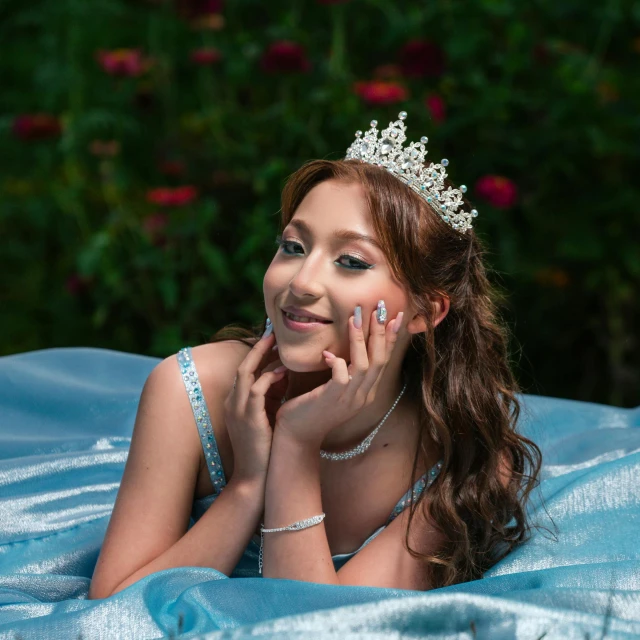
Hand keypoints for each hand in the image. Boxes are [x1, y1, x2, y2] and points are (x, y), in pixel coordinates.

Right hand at [223, 330, 287, 483]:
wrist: (254, 478)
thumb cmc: (264, 447)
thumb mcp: (266, 416)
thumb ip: (272, 396)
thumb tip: (285, 376)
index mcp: (236, 402)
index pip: (246, 370)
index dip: (258, 354)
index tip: (273, 340)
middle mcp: (233, 402)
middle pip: (243, 365)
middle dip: (258, 347)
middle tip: (274, 332)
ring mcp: (237, 410)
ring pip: (246, 373)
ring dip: (263, 357)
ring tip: (279, 344)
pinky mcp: (247, 418)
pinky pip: (256, 390)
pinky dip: (269, 378)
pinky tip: (283, 372)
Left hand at [274, 307, 403, 447]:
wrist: (296, 436)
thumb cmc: (311, 408)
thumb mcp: (334, 388)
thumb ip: (343, 371)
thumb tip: (342, 348)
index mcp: (366, 392)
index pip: (384, 360)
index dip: (390, 338)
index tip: (395, 316)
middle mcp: (363, 396)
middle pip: (380, 360)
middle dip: (381, 332)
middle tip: (379, 308)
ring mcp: (349, 399)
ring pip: (364, 364)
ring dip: (360, 339)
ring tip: (354, 317)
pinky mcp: (332, 399)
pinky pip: (342, 375)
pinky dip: (337, 361)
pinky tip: (327, 353)